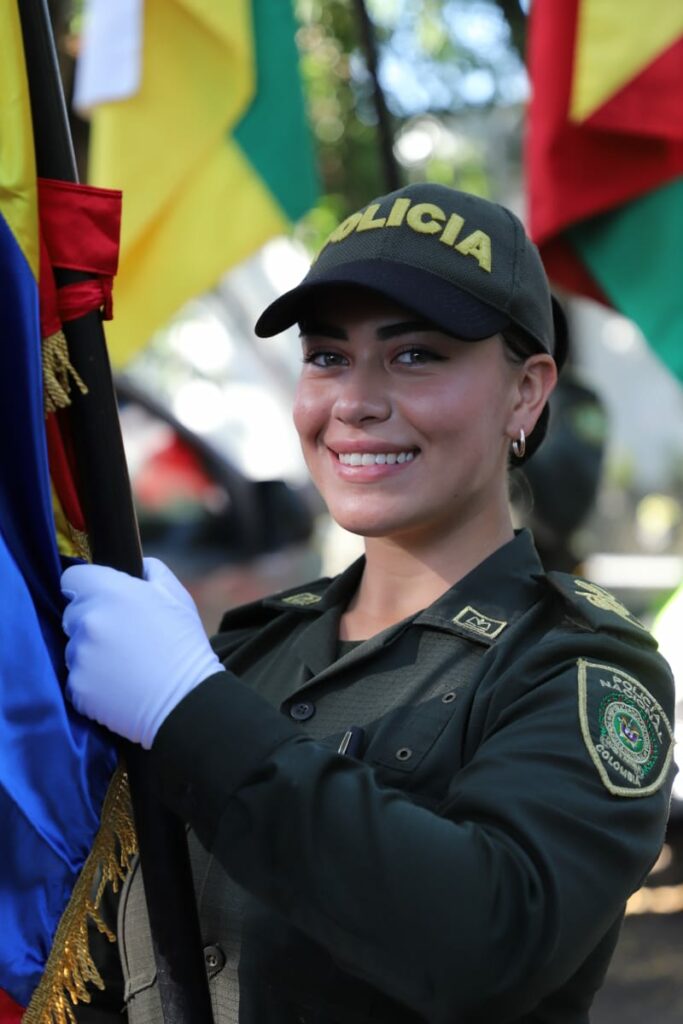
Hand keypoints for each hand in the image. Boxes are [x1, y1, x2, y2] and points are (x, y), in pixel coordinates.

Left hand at [62, 557, 221, 747]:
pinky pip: (76, 678)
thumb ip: (151, 571)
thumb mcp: (176, 596)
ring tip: (125, 664)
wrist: (185, 700)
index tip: (100, 599)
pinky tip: (120, 684)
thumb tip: (137, 566)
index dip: (86, 587)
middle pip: (72, 614)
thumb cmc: (184, 645)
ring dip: (91, 653)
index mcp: (110, 593)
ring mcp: (79, 656)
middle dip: (90, 622)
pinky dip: (92, 682)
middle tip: (122, 637)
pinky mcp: (77, 688)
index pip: (72, 578)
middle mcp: (88, 621)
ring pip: (74, 648)